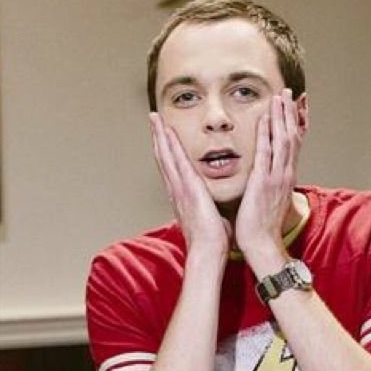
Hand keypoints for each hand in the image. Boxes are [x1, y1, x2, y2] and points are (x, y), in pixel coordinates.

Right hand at [150, 112, 230, 259]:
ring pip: (166, 156)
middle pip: (164, 158)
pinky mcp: (187, 188)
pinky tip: (166, 131)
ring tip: (155, 118)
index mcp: (182, 197)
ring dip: (160, 135)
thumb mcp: (211, 217)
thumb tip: (217, 206)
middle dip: (158, 137)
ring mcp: (179, 188)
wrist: (207, 252)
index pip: (172, 168)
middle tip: (154, 118)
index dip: (166, 150)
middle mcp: (176, 190)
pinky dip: (170, 145)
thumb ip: (210, 207)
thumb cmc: (212, 240)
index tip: (163, 135)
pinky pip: (176, 162)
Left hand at [235, 89, 301, 267]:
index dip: (293, 123)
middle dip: (290, 113)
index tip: (293, 106)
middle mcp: (285, 173)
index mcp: (285, 176)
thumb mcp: (270, 199)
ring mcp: (276, 176)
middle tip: (288, 92)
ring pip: (283, 140)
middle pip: (292, 136)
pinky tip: (266, 118)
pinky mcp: (264, 181)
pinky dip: (268, 133)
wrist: (263, 244)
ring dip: (282, 116)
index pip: (292, 144)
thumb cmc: (262, 225)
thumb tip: (266, 175)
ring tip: (280, 96)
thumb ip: (270, 184)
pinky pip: (267, 152)